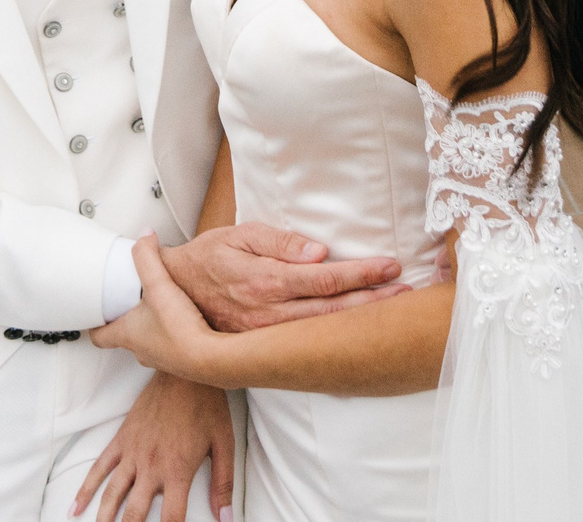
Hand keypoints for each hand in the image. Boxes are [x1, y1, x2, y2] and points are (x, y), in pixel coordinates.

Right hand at [70, 369, 233, 521]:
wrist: (184, 371)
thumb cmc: (207, 406)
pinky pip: (100, 468)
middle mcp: (151, 466)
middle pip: (135, 513)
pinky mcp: (122, 440)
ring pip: (112, 495)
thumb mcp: (223, 444)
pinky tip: (76, 507)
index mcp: (177, 470)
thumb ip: (223, 483)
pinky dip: (86, 489)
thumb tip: (227, 516)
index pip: (172, 518)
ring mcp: (132, 453)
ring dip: (104, 519)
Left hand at [93, 235, 226, 384]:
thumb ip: (148, 257)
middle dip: (125, 321)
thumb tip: (144, 236)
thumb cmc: (180, 330)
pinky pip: (171, 346)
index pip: (99, 336)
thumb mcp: (159, 285)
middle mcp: (142, 350)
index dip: (95, 325)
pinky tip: (184, 322)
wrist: (211, 358)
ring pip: (149, 342)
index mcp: (128, 334)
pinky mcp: (181, 361)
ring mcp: (162, 358)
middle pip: (125, 337)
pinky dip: (173, 334)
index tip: (94, 315)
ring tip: (159, 309)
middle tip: (127, 305)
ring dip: (151, 328)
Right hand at [161, 221, 406, 331]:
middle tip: (408, 293)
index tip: (390, 265)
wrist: (173, 294)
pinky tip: (356, 333)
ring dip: (359, 321)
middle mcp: (270, 314)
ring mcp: (268, 336)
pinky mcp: (265, 348)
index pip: (325, 278)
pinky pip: (306, 344)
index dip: (361, 273)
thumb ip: (279, 241)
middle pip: (332, 310)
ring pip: (323, 330)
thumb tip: (319, 251)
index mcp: (265, 280)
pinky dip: (334, 338)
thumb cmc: (210, 256)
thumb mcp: (239, 235)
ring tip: (393, 311)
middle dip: (373, 301)